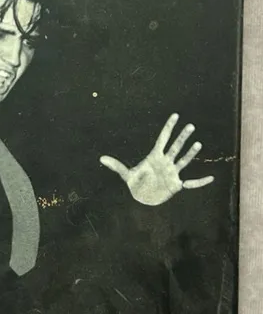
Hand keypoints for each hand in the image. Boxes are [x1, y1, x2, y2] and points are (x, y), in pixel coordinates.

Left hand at [99, 113, 213, 205]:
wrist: (143, 197)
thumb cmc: (136, 183)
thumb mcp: (126, 175)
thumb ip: (116, 166)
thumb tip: (101, 159)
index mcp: (154, 157)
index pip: (163, 139)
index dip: (168, 128)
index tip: (175, 116)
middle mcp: (165, 162)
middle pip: (175, 147)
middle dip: (181, 137)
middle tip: (190, 126)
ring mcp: (172, 172)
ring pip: (183, 161)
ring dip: (190, 153)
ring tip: (197, 144)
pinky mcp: (176, 185)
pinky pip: (191, 183)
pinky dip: (200, 182)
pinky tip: (211, 178)